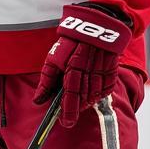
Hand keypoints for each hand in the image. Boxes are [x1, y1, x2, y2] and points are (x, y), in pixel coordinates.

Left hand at [34, 4, 131, 127]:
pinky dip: (99, 95)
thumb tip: (38, 100)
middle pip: (83, 99)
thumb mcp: (53, 58)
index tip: (65, 123)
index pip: (70, 96)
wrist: (97, 25)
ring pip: (95, 96)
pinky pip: (106, 89)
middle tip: (69, 118)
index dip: (68, 112)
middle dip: (75, 110)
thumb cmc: (71, 42)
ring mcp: (102, 72)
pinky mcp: (112, 71)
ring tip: (79, 106)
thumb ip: (46, 81)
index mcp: (73, 68)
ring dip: (86, 103)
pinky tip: (92, 97)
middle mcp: (89, 71)